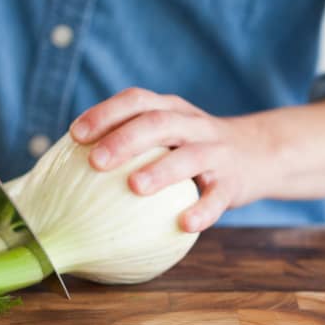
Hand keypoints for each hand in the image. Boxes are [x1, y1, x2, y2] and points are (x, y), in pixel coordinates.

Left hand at [70, 88, 268, 232]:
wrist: (259, 154)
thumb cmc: (191, 149)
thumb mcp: (166, 135)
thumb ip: (129, 143)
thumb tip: (65, 172)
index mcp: (170, 109)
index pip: (135, 101)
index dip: (105, 113)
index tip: (75, 134)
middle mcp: (192, 125)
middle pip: (158, 123)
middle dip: (125, 139)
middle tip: (95, 161)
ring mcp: (216, 152)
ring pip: (190, 156)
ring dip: (161, 170)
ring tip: (134, 187)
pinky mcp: (234, 183)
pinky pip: (218, 197)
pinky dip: (202, 210)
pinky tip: (183, 224)